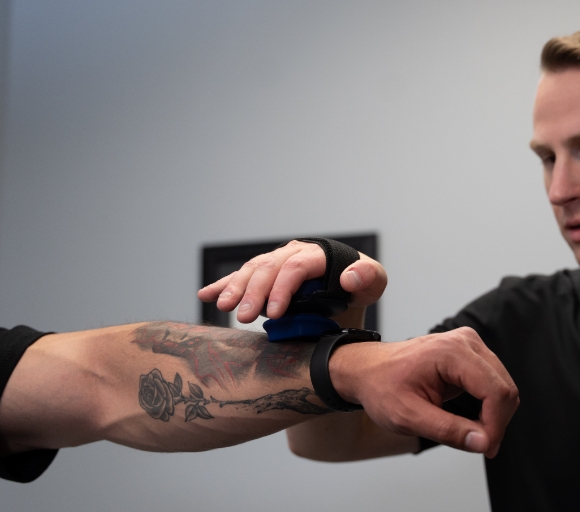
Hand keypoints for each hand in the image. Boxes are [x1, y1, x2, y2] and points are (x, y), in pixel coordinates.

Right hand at [198, 241, 387, 323]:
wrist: (349, 291)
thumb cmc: (361, 287)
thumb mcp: (373, 284)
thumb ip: (368, 278)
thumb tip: (350, 276)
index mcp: (317, 254)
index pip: (295, 267)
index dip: (283, 289)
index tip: (275, 314)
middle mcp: (293, 253)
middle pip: (268, 268)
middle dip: (254, 292)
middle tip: (244, 317)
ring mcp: (277, 262)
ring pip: (251, 271)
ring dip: (234, 288)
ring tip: (223, 307)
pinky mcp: (265, 274)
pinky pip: (241, 277)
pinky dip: (223, 285)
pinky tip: (206, 295)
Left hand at [329, 327, 519, 457]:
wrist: (368, 370)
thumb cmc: (382, 387)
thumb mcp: (408, 417)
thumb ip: (448, 431)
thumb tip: (482, 442)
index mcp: (450, 352)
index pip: (495, 390)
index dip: (496, 424)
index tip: (485, 448)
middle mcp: (465, 342)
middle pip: (505, 388)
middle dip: (497, 422)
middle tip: (479, 446)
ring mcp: (470, 346)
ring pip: (503, 386)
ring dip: (494, 415)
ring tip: (470, 434)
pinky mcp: (471, 354)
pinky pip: (493, 383)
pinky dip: (488, 406)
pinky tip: (471, 420)